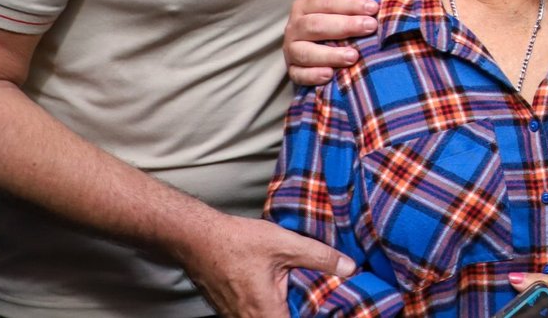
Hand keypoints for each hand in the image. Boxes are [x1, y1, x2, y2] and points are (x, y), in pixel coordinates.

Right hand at [175, 211, 354, 317]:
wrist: (197, 238)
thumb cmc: (237, 241)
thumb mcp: (285, 244)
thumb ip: (320, 256)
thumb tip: (350, 267)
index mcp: (264, 311)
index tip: (330, 311)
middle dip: (301, 312)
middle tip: (320, 302)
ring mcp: (235, 317)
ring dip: (284, 311)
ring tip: (304, 297)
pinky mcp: (229, 310)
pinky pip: (255, 315)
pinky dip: (271, 307)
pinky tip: (281, 293)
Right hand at [283, 0, 377, 85]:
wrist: (318, 41)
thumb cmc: (334, 15)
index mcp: (305, 5)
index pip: (325, 1)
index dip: (349, 3)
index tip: (373, 7)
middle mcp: (295, 27)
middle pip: (316, 25)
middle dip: (345, 26)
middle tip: (371, 27)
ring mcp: (292, 50)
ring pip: (306, 52)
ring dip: (330, 54)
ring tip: (354, 56)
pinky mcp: (293, 70)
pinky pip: (298, 75)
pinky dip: (313, 75)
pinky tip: (330, 75)